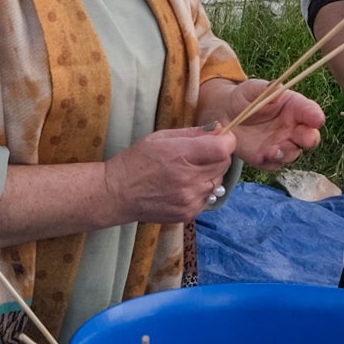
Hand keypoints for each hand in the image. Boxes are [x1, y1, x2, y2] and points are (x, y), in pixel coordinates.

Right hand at [98, 127, 238, 224]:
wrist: (117, 194)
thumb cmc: (136, 161)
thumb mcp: (160, 137)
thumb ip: (193, 133)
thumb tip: (219, 129)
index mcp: (180, 155)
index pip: (223, 148)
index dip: (226, 140)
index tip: (219, 138)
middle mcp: (188, 180)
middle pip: (224, 164)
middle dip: (218, 156)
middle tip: (200, 155)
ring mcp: (189, 200)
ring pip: (217, 182)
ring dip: (210, 175)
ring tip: (188, 172)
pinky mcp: (189, 214)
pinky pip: (208, 198)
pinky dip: (202, 190)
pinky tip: (184, 186)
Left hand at [198, 80, 326, 168]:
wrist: (225, 115)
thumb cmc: (243, 98)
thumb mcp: (252, 89)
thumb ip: (265, 89)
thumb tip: (278, 90)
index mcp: (293, 107)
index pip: (310, 111)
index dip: (315, 115)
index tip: (317, 119)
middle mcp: (292, 127)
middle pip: (309, 136)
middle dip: (310, 138)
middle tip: (307, 139)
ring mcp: (281, 144)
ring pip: (293, 153)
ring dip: (287, 153)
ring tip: (274, 150)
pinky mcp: (267, 158)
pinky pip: (274, 164)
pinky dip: (271, 162)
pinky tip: (264, 156)